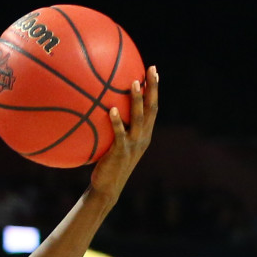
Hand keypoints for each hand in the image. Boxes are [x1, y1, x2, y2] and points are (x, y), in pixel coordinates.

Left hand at [90, 65, 158, 198]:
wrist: (107, 187)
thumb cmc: (108, 164)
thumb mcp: (114, 144)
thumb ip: (114, 128)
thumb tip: (100, 108)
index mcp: (144, 134)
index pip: (153, 108)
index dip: (155, 90)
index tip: (154, 72)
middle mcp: (142, 137)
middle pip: (152, 109)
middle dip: (153, 88)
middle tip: (152, 70)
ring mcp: (133, 145)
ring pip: (139, 119)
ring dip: (137, 100)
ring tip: (134, 82)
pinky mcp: (121, 152)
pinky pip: (120, 134)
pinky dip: (117, 122)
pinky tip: (111, 110)